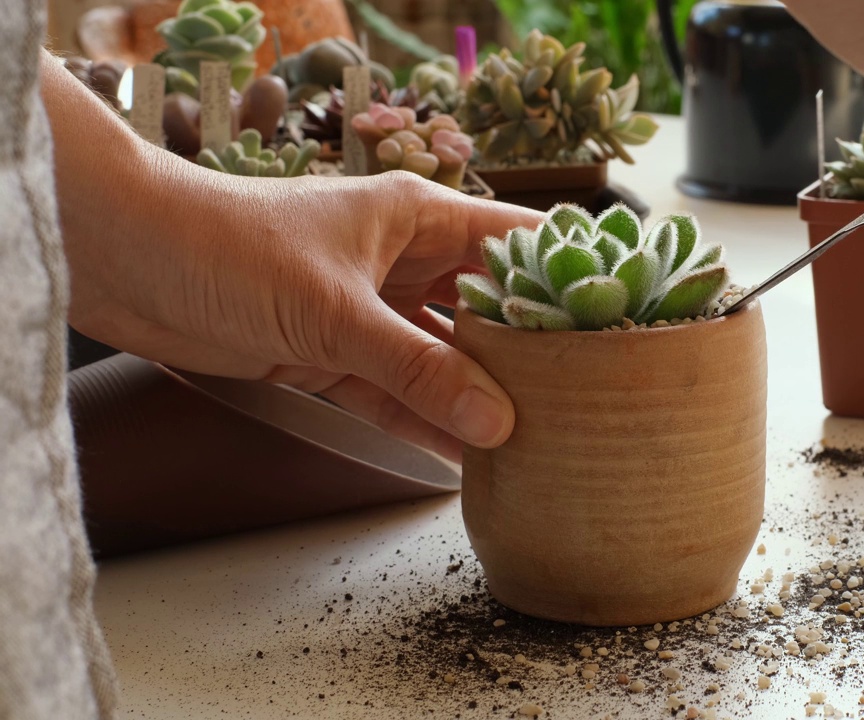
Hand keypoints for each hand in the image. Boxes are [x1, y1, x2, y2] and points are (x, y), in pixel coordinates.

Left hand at [42, 52, 541, 460]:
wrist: (128, 262)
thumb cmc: (231, 248)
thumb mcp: (337, 312)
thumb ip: (418, 368)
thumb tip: (496, 422)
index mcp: (418, 217)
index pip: (515, 243)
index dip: (565, 278)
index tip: (614, 324)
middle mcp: (402, 260)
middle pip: (484, 309)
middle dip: (526, 352)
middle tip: (582, 398)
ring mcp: (367, 309)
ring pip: (440, 357)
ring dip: (476, 395)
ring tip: (535, 438)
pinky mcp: (331, 353)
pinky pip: (393, 391)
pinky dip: (422, 420)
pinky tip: (464, 455)